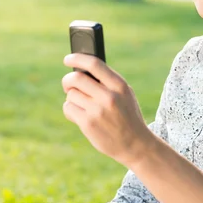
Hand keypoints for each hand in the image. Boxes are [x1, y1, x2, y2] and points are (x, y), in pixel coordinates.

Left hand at [62, 53, 152, 167]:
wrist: (135, 144)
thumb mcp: (124, 94)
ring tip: (81, 105)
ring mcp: (97, 111)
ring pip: (71, 94)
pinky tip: (79, 115)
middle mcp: (109, 96)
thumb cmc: (126, 115)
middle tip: (68, 84)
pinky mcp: (88, 124)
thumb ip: (106, 81)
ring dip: (71, 98)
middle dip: (68, 80)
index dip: (77, 58)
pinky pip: (68, 108)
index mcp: (119, 85)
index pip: (94, 64)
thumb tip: (80, 68)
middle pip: (76, 78)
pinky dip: (70, 110)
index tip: (67, 59)